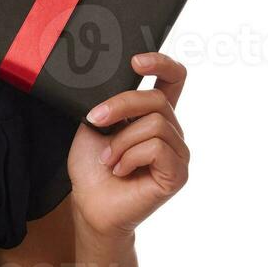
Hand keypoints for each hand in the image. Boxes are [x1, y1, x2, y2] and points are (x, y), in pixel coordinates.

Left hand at [66, 53, 190, 246]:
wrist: (90, 204)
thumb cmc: (92, 167)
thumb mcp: (95, 124)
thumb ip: (110, 101)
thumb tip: (115, 82)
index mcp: (154, 115)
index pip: (173, 78)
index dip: (161, 63)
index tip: (136, 61)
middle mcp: (171, 131)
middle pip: (157, 98)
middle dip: (121, 106)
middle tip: (96, 120)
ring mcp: (177, 152)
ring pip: (155, 124)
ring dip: (122, 141)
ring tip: (109, 159)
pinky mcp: (177, 173)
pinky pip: (156, 148)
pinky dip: (130, 157)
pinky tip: (121, 170)